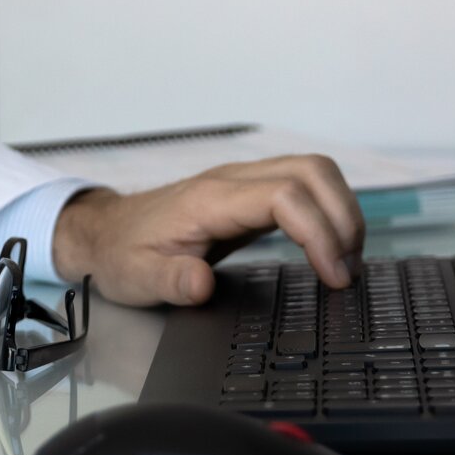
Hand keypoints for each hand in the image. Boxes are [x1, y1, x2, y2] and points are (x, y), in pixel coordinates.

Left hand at [50, 155, 364, 306]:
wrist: (105, 233)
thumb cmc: (123, 255)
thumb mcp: (137, 278)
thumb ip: (170, 281)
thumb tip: (201, 283)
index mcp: (210, 200)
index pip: (285, 196)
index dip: (319, 232)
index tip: (333, 275)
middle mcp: (232, 181)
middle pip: (312, 171)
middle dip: (344, 217)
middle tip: (349, 270)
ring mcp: (243, 183)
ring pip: (314, 171)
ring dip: (342, 211)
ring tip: (348, 261)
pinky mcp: (252, 194)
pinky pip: (305, 187)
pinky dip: (329, 211)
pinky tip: (331, 249)